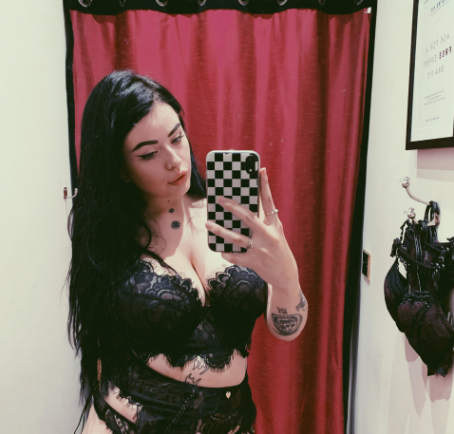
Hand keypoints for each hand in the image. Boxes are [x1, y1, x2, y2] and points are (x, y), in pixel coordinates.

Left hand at [205, 167, 298, 288]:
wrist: (286, 275)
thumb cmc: (277, 250)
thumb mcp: (275, 233)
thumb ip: (263, 222)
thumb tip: (244, 209)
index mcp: (275, 225)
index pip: (269, 202)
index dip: (265, 186)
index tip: (260, 170)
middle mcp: (269, 235)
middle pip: (248, 217)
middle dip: (233, 207)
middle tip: (219, 199)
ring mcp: (261, 249)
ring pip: (237, 238)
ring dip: (220, 230)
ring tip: (208, 224)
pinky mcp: (255, 261)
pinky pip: (235, 256)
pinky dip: (226, 253)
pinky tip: (221, 250)